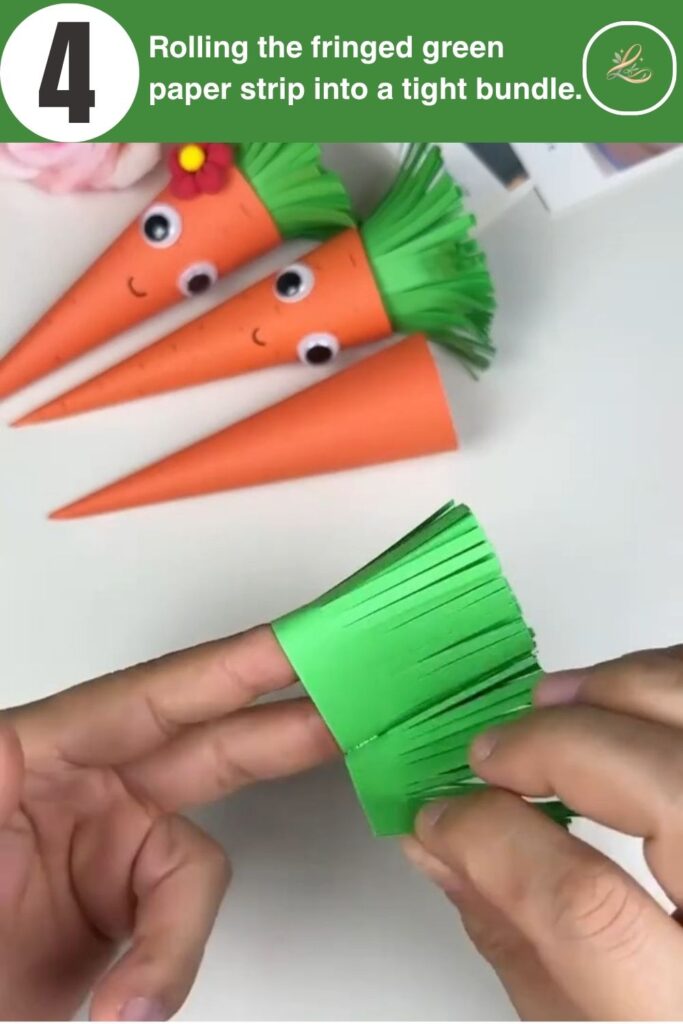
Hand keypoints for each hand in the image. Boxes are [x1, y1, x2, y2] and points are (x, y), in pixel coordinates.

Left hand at [0, 626, 334, 1020]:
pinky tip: (128, 1001)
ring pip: (198, 855)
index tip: (298, 646)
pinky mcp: (123, 906)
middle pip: (207, 743)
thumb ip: (13, 776)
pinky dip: (169, 961)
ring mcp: (108, 844)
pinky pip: (180, 919)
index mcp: (36, 746)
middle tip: (355, 707)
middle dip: (285, 728)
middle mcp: (85, 782)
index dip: (234, 667)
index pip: (153, 693)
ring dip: (184, 920)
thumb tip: (135, 829)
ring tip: (135, 990)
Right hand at [403, 646, 682, 1019]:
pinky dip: (659, 680)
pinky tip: (619, 699)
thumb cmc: (670, 1011)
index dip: (496, 841)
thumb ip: (514, 934)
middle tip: (493, 754)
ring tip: (551, 705)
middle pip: (664, 784)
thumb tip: (440, 842)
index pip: (587, 904)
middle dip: (559, 744)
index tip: (445, 815)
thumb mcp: (586, 1021)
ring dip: (615, 690)